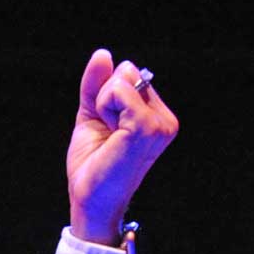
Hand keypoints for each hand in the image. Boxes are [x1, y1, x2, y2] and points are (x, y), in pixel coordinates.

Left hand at [66, 49, 178, 247]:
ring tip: (110, 137)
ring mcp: (160, 124)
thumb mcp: (93, 116)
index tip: (108, 128)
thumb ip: (96, 86)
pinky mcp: (148, 126)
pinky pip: (118, 90)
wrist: (90, 200)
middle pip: (127, 71)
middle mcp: (164, 119)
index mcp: (156, 116)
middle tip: (107, 133)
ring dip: (104, 105)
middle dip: (105, 97)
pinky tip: (111, 135)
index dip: (106, 96)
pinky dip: (104, 108)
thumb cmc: (93, 165)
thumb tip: (103, 54)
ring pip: (122, 78)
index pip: (129, 74)